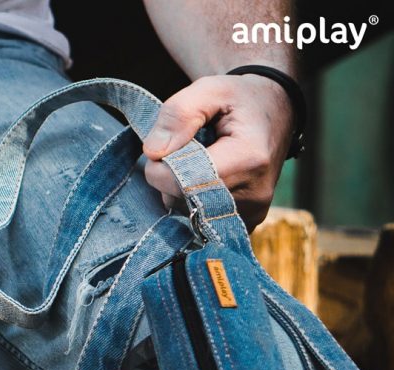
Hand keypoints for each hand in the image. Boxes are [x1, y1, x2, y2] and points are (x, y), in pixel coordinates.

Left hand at [142, 74, 294, 230]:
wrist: (274, 110)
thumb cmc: (239, 97)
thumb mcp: (209, 89)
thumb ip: (178, 114)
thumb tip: (153, 153)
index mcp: (249, 159)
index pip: (181, 183)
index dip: (160, 167)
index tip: (166, 145)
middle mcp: (254, 194)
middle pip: (182, 200)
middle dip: (171, 176)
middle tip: (189, 149)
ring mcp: (252, 213)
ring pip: (187, 212)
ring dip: (182, 188)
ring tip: (203, 161)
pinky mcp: (247, 222)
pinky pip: (201, 220)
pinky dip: (195, 201)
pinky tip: (209, 178)